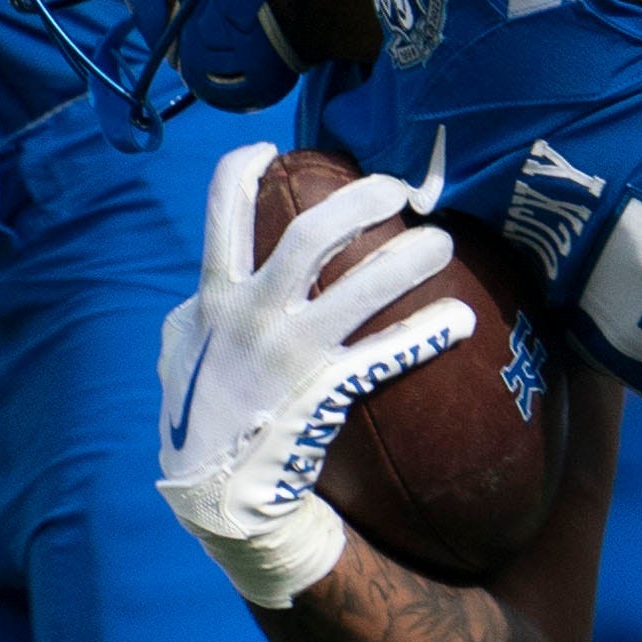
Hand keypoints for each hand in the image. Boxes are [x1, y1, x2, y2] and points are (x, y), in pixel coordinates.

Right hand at [158, 142, 471, 610]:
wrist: (214, 492)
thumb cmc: (198, 419)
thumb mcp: (180, 355)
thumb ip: (195, 315)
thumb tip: (203, 296)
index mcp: (214, 295)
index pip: (221, 210)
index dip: (245, 168)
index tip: (273, 149)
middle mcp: (253, 312)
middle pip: (311, 232)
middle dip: (360, 200)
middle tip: (398, 189)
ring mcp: (292, 350)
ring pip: (360, 285)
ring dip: (409, 257)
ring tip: (445, 241)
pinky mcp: (326, 389)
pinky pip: (387, 354)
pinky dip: (426, 333)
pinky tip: (462, 319)